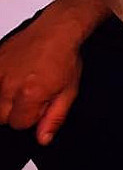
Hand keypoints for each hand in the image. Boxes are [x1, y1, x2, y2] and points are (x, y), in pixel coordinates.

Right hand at [0, 0, 106, 143]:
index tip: (40, 104)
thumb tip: (42, 139)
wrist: (57, 30)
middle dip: (16, 110)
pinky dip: (0, 84)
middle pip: (2, 117)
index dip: (32, 117)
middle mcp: (8, 85)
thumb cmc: (65, 57)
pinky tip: (14, 76)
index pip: (19, 124)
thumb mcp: (69, 91)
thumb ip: (54, 117)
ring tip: (23, 84)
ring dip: (5, 98)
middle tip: (32, 94)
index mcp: (30, 94)